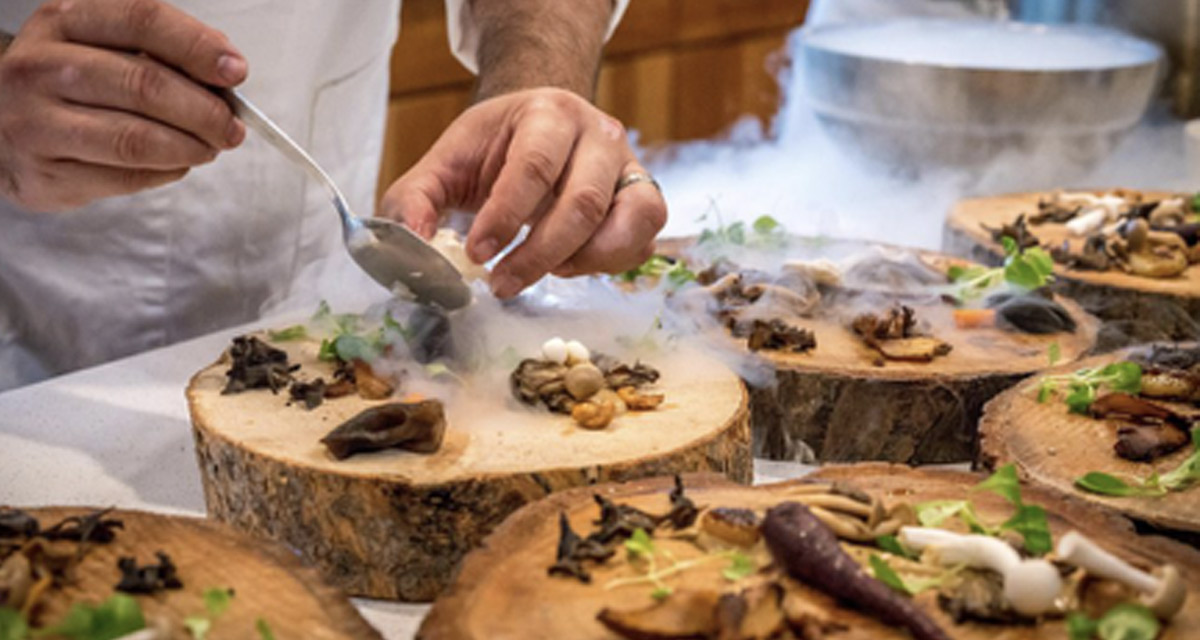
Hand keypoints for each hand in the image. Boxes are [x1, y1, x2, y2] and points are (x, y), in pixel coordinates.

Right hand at [0, 0, 246, 211]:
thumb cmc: (68, 83)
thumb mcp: (102, 45)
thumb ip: (161, 50)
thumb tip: (226, 70)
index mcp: (64, 21)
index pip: (144, 21)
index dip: (198, 47)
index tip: (236, 72)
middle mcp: (40, 67)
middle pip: (146, 85)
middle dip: (205, 111)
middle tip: (232, 127)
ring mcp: (36, 123)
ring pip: (136, 139)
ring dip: (191, 147)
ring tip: (210, 147)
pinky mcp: (44, 174)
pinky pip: (125, 177)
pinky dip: (166, 172)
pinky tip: (176, 164)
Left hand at [381, 87, 666, 297]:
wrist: (541, 127)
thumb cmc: (494, 148)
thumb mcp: (446, 162)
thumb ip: (415, 200)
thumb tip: (410, 245)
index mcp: (548, 113)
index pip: (533, 166)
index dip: (505, 217)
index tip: (477, 255)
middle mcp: (599, 134)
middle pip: (583, 202)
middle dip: (539, 254)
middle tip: (501, 284)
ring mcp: (630, 166)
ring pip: (628, 222)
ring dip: (582, 262)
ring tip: (543, 272)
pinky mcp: (644, 199)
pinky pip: (642, 242)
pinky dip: (608, 264)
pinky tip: (568, 265)